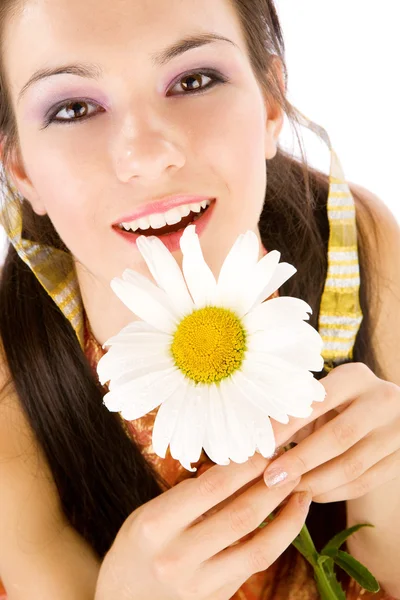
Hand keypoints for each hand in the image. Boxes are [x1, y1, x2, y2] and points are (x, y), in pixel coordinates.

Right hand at [95, 452, 310, 599]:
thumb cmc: (134, 553)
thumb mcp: (146, 517)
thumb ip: (185, 498)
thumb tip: (234, 468)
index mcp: (155, 525)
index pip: (211, 487)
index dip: (246, 465)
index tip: (266, 445)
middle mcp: (177, 555)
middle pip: (240, 513)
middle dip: (272, 484)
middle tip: (293, 460)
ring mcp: (198, 583)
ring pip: (257, 543)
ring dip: (286, 512)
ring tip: (301, 487)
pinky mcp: (216, 599)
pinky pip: (257, 564)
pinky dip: (280, 537)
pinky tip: (291, 517)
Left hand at [263, 362, 399, 501]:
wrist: (393, 408)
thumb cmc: (343, 399)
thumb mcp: (325, 393)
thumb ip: (298, 410)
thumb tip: (258, 437)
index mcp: (355, 378)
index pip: (317, 403)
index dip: (287, 428)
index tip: (260, 448)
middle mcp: (382, 401)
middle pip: (338, 437)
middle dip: (300, 461)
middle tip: (270, 479)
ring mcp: (397, 431)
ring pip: (352, 466)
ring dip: (315, 483)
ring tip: (286, 492)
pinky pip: (364, 483)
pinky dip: (334, 493)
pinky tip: (310, 495)